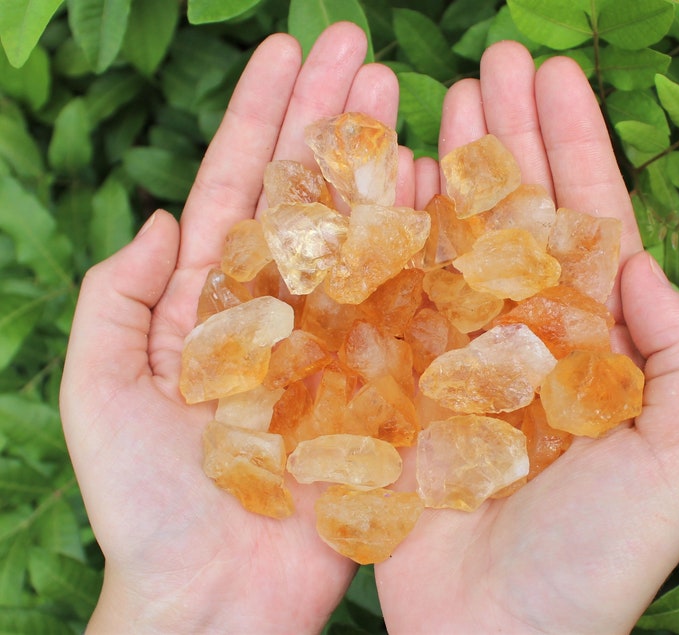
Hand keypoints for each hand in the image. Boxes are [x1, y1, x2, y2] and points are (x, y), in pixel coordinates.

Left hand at [60, 23, 414, 633]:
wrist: (215, 598)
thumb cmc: (148, 509)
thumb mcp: (98, 395)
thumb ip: (115, 302)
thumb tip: (158, 219)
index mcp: (213, 301)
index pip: (241, 187)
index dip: (264, 117)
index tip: (291, 49)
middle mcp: (281, 307)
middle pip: (307, 194)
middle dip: (330, 117)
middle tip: (361, 45)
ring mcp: (336, 336)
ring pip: (361, 233)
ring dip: (379, 161)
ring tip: (402, 91)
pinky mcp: (380, 376)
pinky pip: (403, 299)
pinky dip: (419, 240)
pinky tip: (436, 183)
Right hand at [374, 43, 678, 633]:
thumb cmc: (595, 559)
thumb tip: (640, 262)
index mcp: (588, 340)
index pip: (582, 220)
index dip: (571, 146)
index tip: (552, 75)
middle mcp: (521, 333)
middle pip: (515, 213)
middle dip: (510, 135)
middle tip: (494, 60)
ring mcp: (454, 351)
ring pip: (452, 239)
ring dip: (449, 167)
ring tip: (441, 96)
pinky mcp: (397, 380)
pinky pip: (390, 293)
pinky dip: (387, 234)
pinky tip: (382, 178)